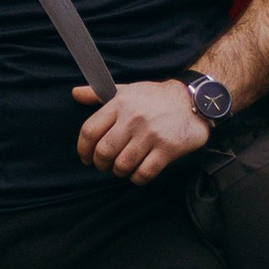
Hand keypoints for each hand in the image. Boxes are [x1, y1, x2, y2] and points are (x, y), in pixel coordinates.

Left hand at [74, 78, 212, 180]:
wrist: (193, 101)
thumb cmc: (156, 97)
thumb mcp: (126, 90)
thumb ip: (98, 94)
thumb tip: (75, 93)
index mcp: (119, 104)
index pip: (89, 131)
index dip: (83, 149)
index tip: (86, 157)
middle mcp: (133, 119)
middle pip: (103, 152)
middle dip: (100, 164)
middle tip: (105, 165)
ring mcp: (150, 135)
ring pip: (122, 165)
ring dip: (119, 171)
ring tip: (122, 168)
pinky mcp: (167, 149)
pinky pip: (144, 173)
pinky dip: (137, 178)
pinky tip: (138, 173)